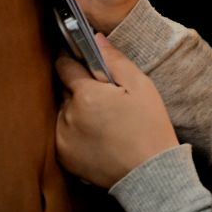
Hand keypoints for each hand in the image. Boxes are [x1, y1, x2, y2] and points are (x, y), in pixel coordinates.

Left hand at [55, 36, 177, 187]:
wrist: (149, 173)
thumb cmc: (149, 126)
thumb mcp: (141, 86)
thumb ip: (115, 60)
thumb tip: (96, 39)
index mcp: (86, 94)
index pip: (65, 66)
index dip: (72, 59)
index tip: (80, 58)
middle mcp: (68, 115)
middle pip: (65, 90)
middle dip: (80, 88)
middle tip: (105, 96)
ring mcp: (62, 138)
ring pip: (64, 112)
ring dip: (77, 110)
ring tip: (104, 119)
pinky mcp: (63, 157)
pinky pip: (63, 135)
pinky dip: (75, 132)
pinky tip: (98, 136)